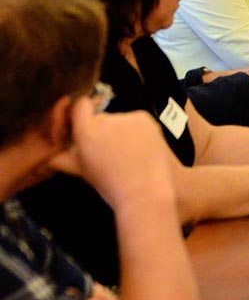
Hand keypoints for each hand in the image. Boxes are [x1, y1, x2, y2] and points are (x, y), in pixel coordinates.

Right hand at [50, 99, 174, 208]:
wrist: (146, 192)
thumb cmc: (113, 187)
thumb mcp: (83, 172)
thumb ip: (65, 159)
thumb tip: (51, 155)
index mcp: (85, 133)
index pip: (80, 106)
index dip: (83, 112)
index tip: (88, 122)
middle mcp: (105, 120)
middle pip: (102, 118)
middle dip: (106, 131)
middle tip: (112, 152)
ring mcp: (126, 117)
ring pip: (122, 121)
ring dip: (124, 132)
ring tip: (131, 155)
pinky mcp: (144, 118)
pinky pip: (139, 122)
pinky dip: (141, 132)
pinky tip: (143, 149)